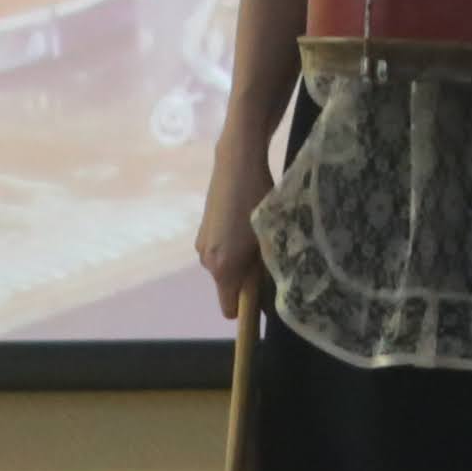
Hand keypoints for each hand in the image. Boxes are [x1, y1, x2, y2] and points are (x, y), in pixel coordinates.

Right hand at [196, 131, 276, 315]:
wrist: (237, 161)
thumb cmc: (258, 200)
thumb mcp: (268, 239)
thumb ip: (266, 272)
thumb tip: (269, 296)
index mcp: (222, 267)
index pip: (231, 309)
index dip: (249, 309)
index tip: (267, 297)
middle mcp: (206, 259)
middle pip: (229, 286)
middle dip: (248, 280)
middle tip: (269, 256)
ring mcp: (202, 242)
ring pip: (226, 267)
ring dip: (242, 261)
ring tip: (259, 235)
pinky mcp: (203, 228)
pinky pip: (221, 250)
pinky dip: (234, 246)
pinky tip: (246, 223)